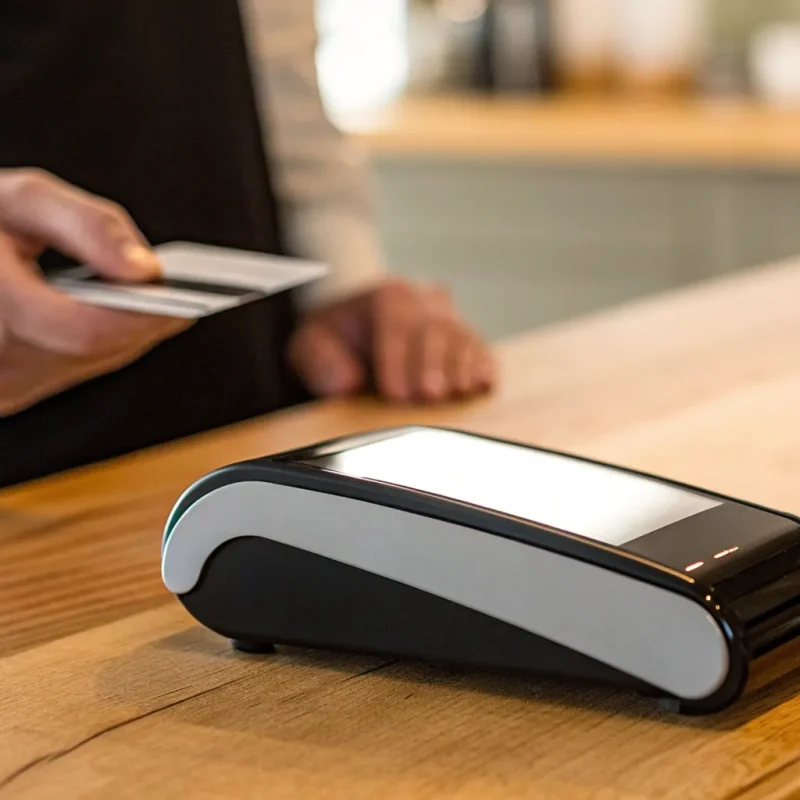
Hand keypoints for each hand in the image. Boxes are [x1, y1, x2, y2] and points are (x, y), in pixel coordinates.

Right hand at [0, 168, 187, 416]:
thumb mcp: (16, 200)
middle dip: (150, 317)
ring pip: (95, 363)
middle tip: (195, 290)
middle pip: (103, 349)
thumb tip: (149, 270)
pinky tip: (130, 314)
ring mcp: (1, 388)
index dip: (144, 312)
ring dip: (134, 330)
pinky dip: (106, 341)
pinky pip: (75, 369)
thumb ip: (86, 226)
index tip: (189, 292)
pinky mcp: (8, 394)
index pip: (89, 330)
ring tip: (172, 298)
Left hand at [288, 279, 494, 402]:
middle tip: (429, 395)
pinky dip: (483, 365)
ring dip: (462, 366)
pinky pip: (480, 348)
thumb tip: (346, 382)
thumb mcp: (310, 345)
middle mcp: (423, 300)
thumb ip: (318, 361)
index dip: (396, 358)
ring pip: (461, 336)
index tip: (394, 392)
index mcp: (386, 296)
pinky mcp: (466, 338)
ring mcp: (448, 318)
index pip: (393, 323)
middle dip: (432, 363)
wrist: (359, 329)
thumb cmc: (336, 341)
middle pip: (433, 329)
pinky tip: (483, 384)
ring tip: (459, 392)